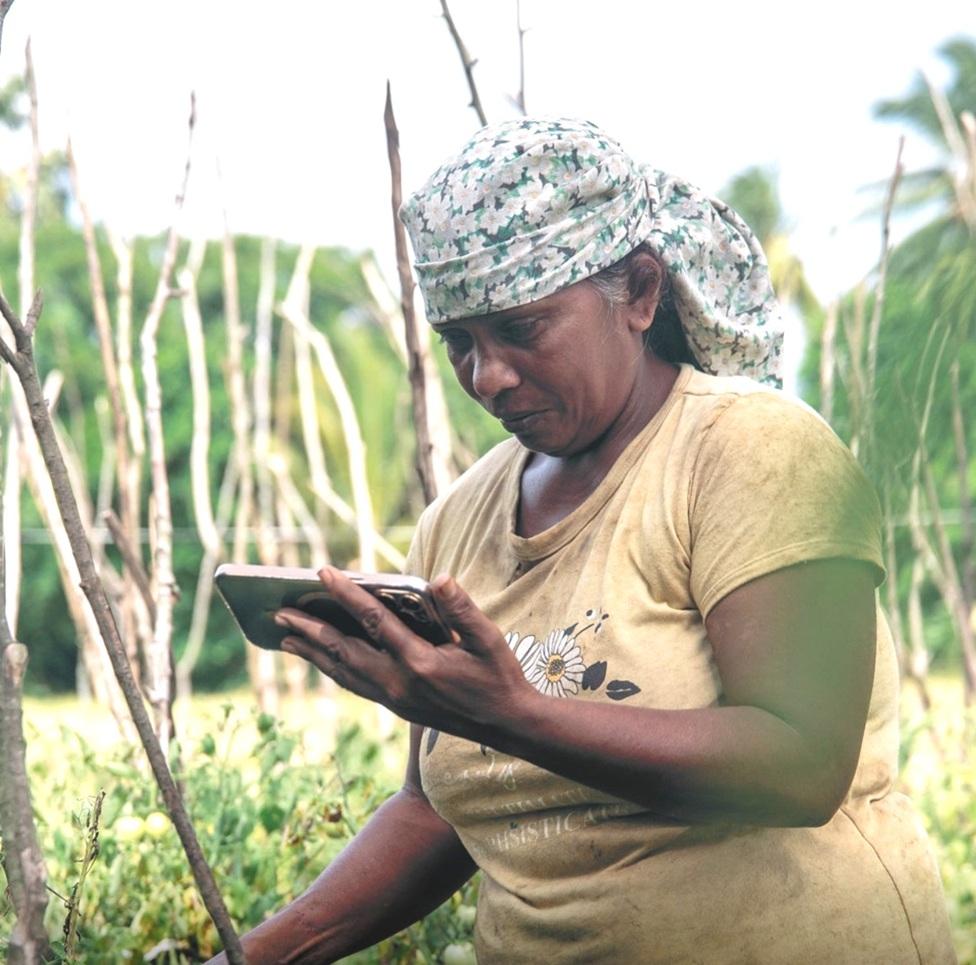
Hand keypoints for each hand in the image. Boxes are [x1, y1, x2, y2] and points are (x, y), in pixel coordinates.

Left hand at [274, 567, 533, 740]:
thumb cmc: (499, 676)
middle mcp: (399, 683)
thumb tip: (438, 578)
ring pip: (344, 673)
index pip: (374, 622)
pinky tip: (324, 660)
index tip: (323, 573)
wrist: (508, 725)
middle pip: (344, 652)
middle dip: (310, 631)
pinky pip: (355, 685)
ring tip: (287, 639)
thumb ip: (461, 608)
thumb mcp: (488, 638)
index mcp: (419, 663)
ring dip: (314, 654)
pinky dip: (334, 670)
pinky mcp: (397, 706)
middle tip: (279, 613)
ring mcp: (395, 698)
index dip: (347, 594)